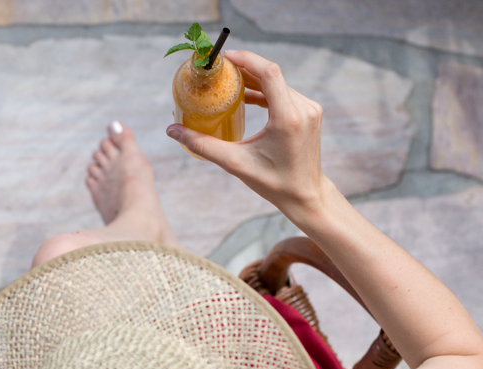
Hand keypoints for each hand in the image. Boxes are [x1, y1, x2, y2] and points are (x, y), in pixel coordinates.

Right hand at [166, 50, 334, 216]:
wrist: (305, 195)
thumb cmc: (273, 183)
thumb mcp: (235, 163)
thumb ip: (202, 145)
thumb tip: (172, 130)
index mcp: (287, 118)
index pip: (269, 73)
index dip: (247, 60)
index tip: (225, 58)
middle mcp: (303, 109)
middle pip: (271, 75)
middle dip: (245, 68)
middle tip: (220, 70)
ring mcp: (309, 110)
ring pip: (278, 83)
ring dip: (254, 79)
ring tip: (229, 81)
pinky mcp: (309, 113)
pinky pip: (284, 93)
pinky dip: (265, 90)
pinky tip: (246, 95)